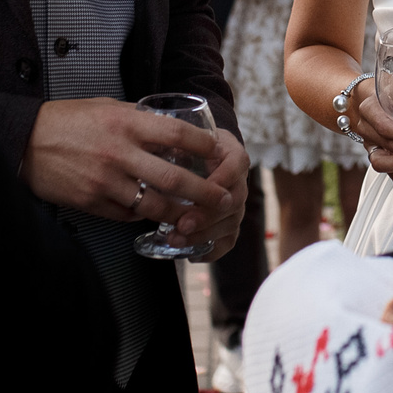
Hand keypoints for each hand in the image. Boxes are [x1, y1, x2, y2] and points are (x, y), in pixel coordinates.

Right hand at [20, 97, 232, 229]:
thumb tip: (173, 129)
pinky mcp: (93, 201)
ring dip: (179, 214)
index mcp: (126, 123)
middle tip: (223, 199)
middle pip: (174, 178)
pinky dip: (144, 216)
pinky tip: (154, 215)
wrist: (25, 142)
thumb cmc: (69, 120)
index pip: (178, 135)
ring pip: (154, 205)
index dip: (204, 146)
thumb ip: (139, 119)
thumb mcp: (108, 108)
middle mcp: (119, 153)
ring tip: (195, 216)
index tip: (218, 152)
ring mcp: (106, 181)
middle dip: (204, 193)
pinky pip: (128, 214)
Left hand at [184, 130, 249, 261]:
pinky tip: (192, 255)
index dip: (217, 183)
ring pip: (230, 224)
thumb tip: (153, 161)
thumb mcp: (182, 137)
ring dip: (203, 235)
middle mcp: (239, 181)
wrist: (201, 152)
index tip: (193, 193)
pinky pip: (229, 240)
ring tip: (175, 239)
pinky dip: (213, 250)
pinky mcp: (230, 221)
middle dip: (206, 216)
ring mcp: (237, 203)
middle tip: (181, 224)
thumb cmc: (189, 144)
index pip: (234, 168)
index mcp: (232, 156)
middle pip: (233, 202)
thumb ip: (175, 146)